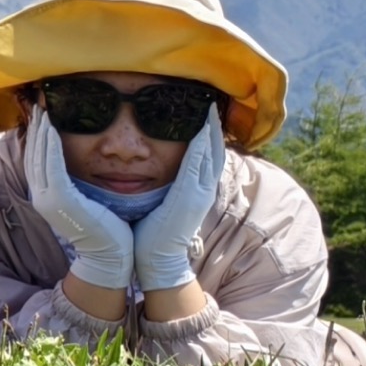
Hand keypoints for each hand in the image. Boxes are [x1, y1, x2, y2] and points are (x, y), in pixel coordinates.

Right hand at [23, 104, 133, 294]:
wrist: (114, 257)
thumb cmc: (110, 230)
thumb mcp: (91, 202)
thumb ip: (83, 185)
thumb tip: (88, 165)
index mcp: (49, 198)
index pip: (38, 162)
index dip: (38, 139)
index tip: (42, 119)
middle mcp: (43, 198)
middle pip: (33, 156)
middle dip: (35, 131)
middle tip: (38, 108)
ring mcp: (48, 199)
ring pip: (38, 157)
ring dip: (40, 132)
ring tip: (43, 112)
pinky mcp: (59, 199)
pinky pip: (51, 165)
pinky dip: (49, 145)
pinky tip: (52, 128)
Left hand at [130, 105, 224, 294]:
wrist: (154, 259)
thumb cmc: (151, 232)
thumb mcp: (162, 203)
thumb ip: (164, 187)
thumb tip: (153, 169)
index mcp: (195, 191)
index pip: (206, 157)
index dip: (208, 136)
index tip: (205, 116)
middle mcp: (202, 190)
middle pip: (215, 151)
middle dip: (214, 128)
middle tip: (212, 106)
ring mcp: (199, 194)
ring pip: (211, 154)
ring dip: (211, 131)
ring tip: (210, 110)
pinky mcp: (190, 197)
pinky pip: (198, 165)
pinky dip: (201, 146)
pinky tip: (200, 129)